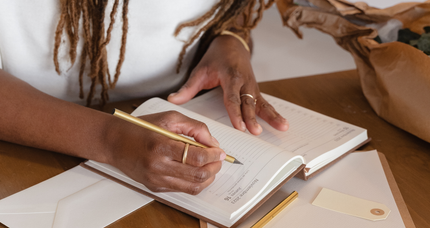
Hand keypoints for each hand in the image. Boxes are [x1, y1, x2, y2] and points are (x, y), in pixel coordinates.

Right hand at [106, 111, 225, 194]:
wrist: (114, 142)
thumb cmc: (140, 128)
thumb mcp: (169, 118)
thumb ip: (195, 128)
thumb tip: (213, 144)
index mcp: (160, 145)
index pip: (196, 157)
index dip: (214, 156)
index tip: (220, 152)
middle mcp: (157, 166)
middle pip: (197, 174)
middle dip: (214, 167)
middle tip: (219, 159)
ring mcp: (155, 179)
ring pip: (192, 186)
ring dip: (208, 177)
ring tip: (211, 166)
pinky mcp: (154, 187)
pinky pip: (182, 189)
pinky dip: (194, 182)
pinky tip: (197, 171)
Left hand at [168, 35, 287, 134]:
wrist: (231, 44)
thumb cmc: (215, 58)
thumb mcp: (200, 70)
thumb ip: (188, 88)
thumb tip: (172, 100)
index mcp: (230, 76)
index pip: (232, 97)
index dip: (235, 112)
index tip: (240, 126)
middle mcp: (244, 82)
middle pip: (248, 102)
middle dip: (252, 118)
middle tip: (256, 132)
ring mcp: (252, 86)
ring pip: (262, 102)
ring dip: (271, 116)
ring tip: (282, 127)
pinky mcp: (256, 90)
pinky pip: (265, 103)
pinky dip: (274, 113)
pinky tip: (283, 124)